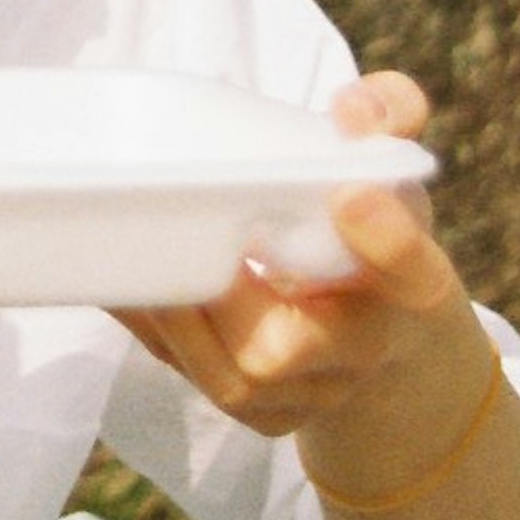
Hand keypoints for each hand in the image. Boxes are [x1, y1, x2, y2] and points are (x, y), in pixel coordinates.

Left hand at [112, 71, 499, 473]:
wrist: (386, 341)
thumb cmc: (375, 234)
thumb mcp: (394, 173)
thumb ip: (387, 117)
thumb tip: (352, 106)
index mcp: (413, 290)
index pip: (411, 273)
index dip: (386, 241)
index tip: (349, 195)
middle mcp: (358, 358)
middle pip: (285, 351)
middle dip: (220, 301)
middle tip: (180, 232)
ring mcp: (303, 398)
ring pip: (228, 378)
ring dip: (169, 318)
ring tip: (125, 248)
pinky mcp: (255, 413)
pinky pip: (190, 375)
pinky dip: (145, 324)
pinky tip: (106, 273)